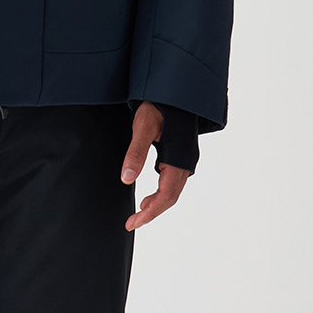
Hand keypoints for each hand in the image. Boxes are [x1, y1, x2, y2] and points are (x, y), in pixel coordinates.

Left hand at [121, 102, 189, 231]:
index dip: (150, 212)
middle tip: (131, 222)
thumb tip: (126, 179)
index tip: (133, 222)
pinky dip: (161, 192)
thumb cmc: (159, 105)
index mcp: (179, 158)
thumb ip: (136, 153)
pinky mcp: (180, 154)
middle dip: (152, 212)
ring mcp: (185, 158)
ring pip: (173, 189)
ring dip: (157, 203)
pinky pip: (173, 180)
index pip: (166, 195)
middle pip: (171, 196)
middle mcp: (186, 161)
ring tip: (138, 212)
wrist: (174, 90)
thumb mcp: (143, 127)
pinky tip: (149, 194)